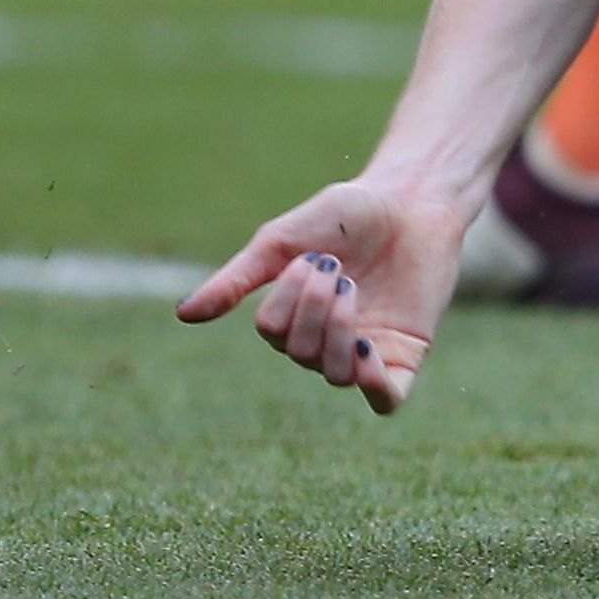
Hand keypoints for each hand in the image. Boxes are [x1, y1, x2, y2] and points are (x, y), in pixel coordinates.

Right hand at [173, 180, 471, 414]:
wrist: (415, 199)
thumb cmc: (348, 216)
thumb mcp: (283, 242)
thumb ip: (237, 280)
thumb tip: (183, 315)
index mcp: (295, 315)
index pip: (272, 331)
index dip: (288, 297)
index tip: (315, 256)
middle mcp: (327, 339)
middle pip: (300, 354)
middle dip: (313, 308)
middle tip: (336, 268)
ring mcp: (368, 350)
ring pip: (336, 374)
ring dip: (338, 332)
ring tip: (352, 289)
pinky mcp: (407, 354)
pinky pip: (387, 399)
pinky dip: (373, 386)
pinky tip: (367, 350)